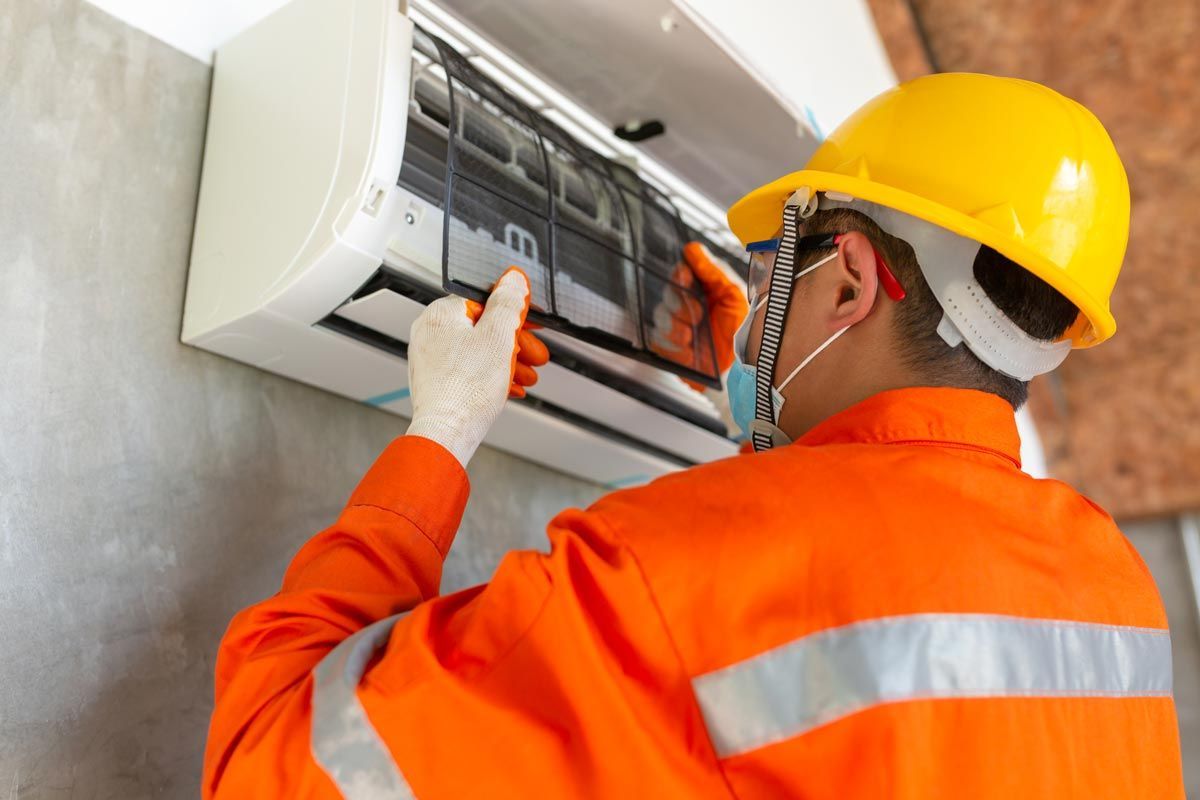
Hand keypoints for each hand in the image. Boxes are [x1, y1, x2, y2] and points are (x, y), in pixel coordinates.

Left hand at [405, 268, 548, 465]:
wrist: (447, 433)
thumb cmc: (465, 391)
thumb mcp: (498, 337)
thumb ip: (508, 303)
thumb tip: (513, 280)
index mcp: (441, 314)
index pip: (484, 301)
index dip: (514, 312)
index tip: (531, 322)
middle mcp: (431, 333)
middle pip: (483, 328)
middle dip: (516, 343)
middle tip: (536, 354)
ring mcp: (431, 358)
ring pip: (478, 351)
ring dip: (508, 362)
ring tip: (527, 376)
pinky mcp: (436, 381)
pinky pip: (469, 370)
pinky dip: (491, 375)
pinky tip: (509, 387)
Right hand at [649, 242, 748, 390]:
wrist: (736, 370)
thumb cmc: (740, 332)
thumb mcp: (734, 296)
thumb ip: (714, 271)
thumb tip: (693, 248)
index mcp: (704, 288)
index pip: (682, 271)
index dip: (680, 273)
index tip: (685, 277)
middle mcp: (687, 303)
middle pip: (668, 291)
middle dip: (680, 303)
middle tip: (698, 314)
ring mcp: (675, 324)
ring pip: (660, 314)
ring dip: (676, 325)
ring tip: (691, 336)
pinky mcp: (667, 345)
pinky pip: (658, 338)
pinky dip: (673, 344)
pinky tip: (687, 350)